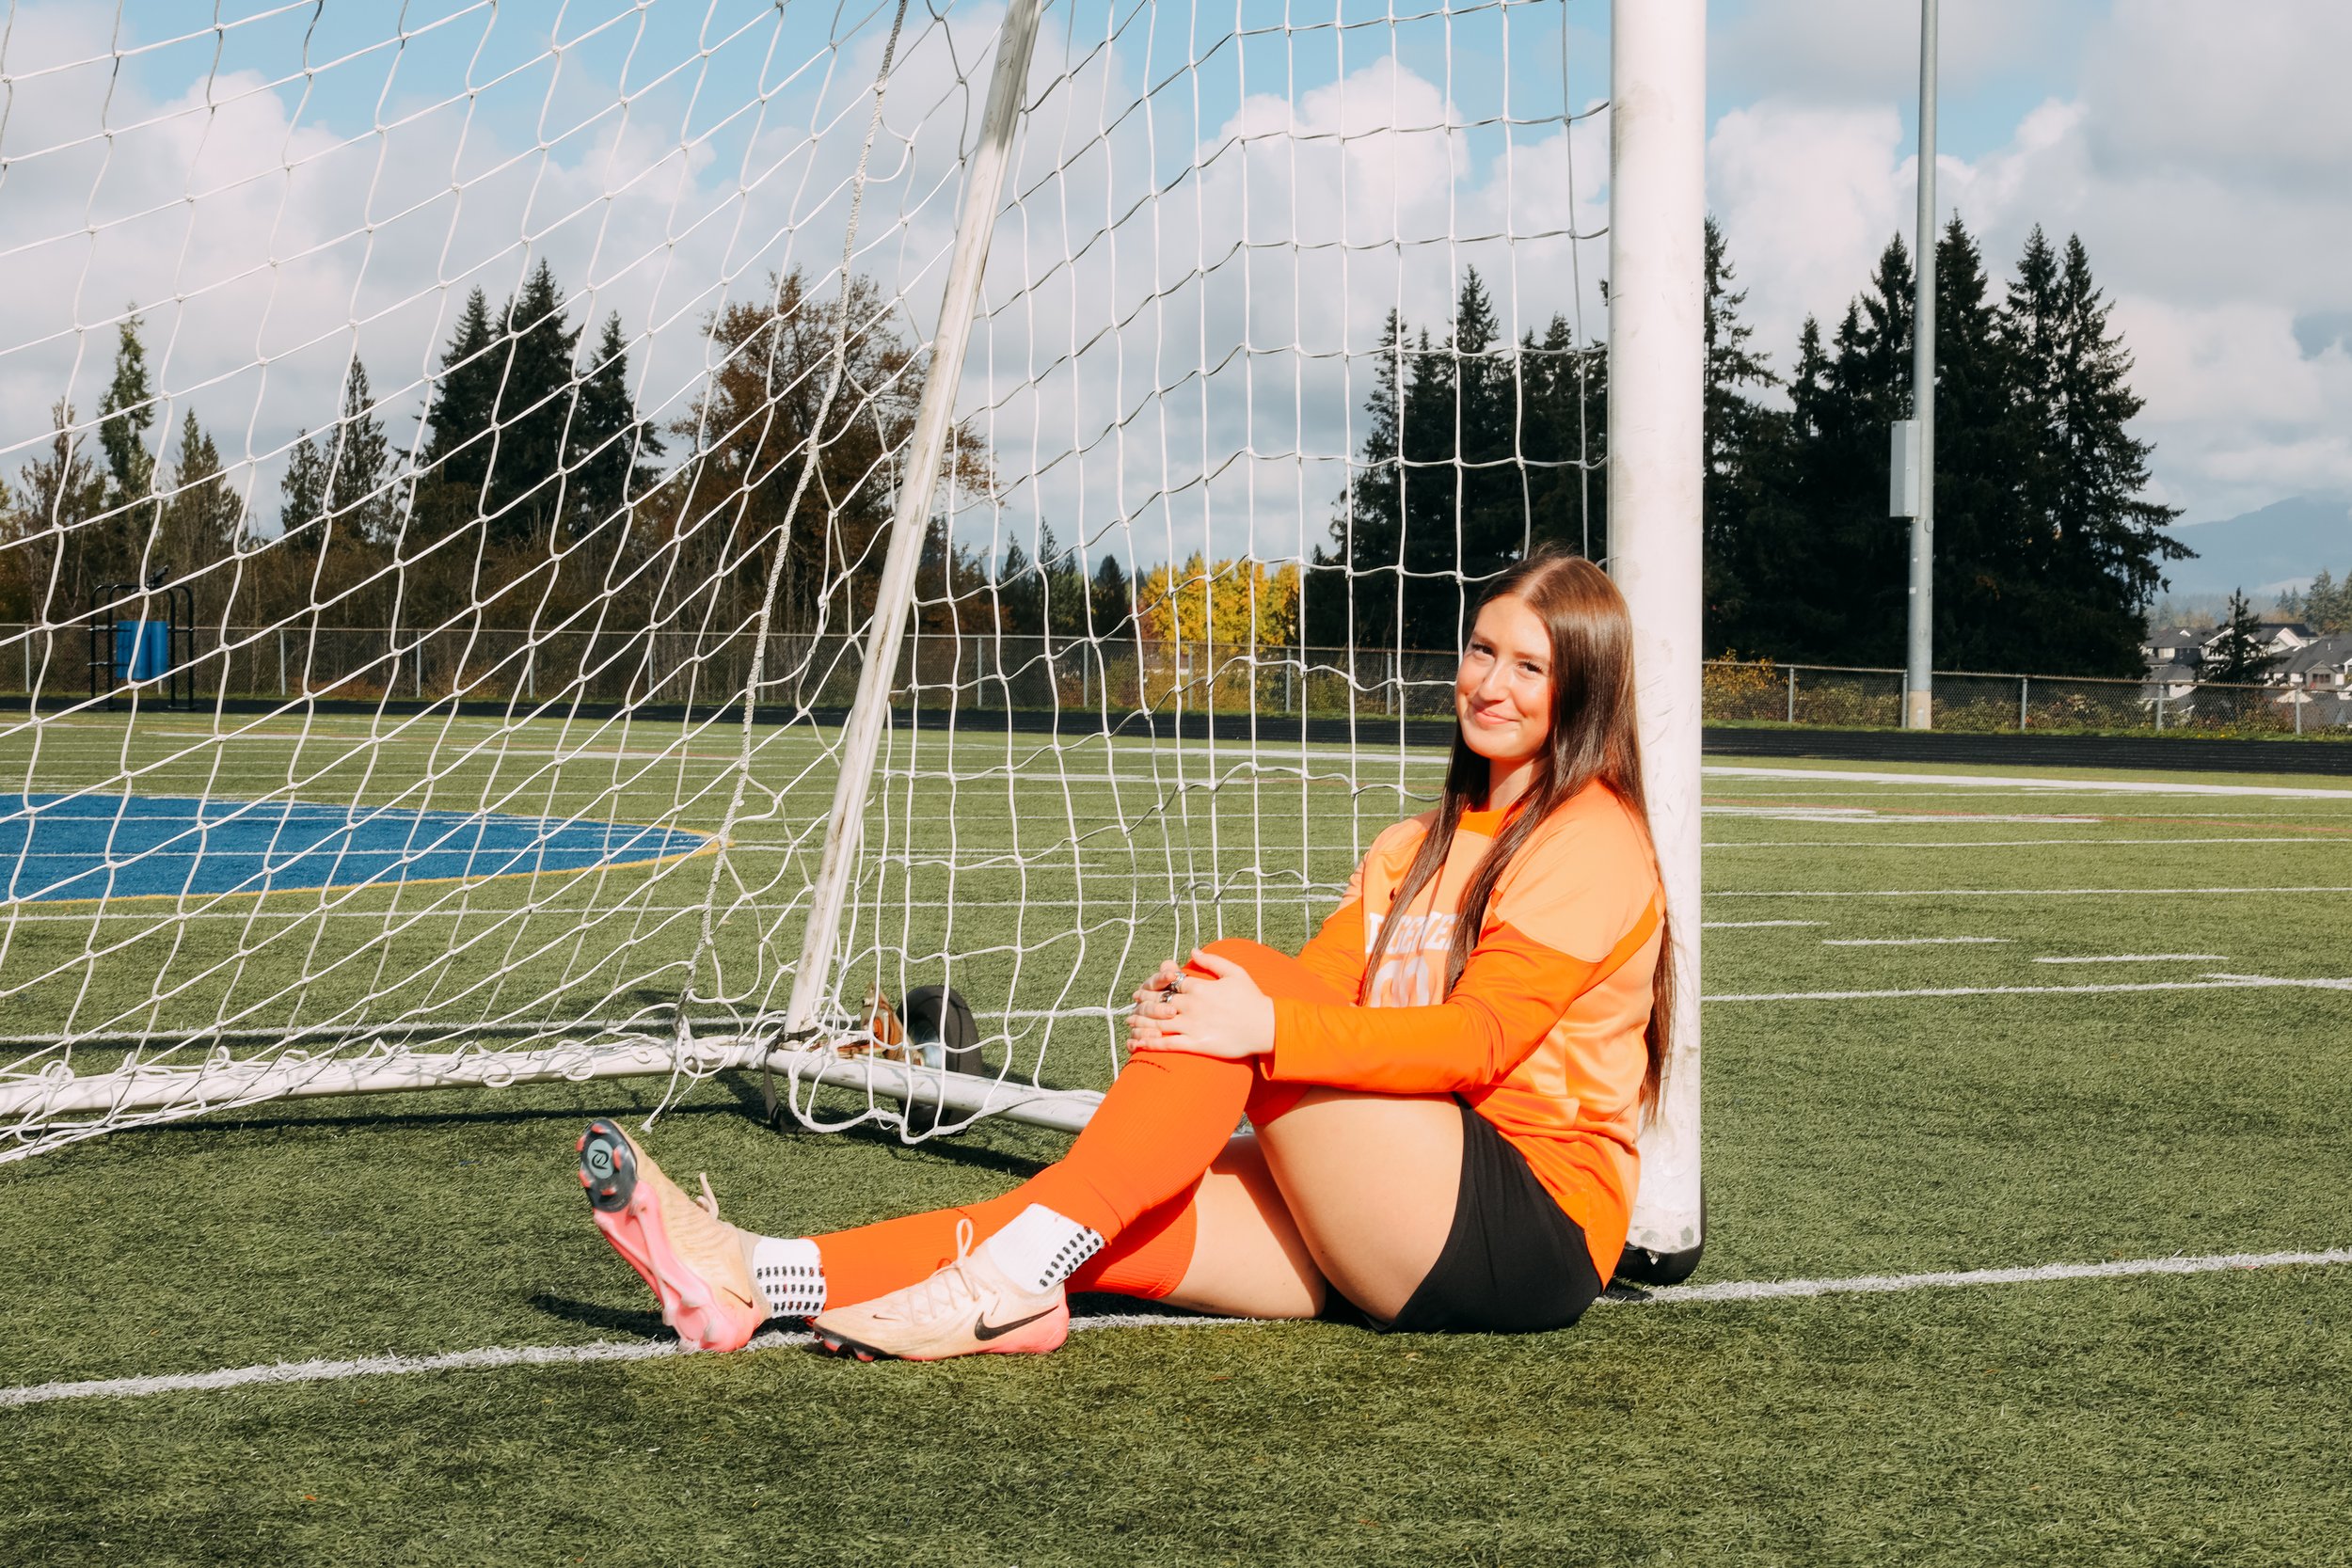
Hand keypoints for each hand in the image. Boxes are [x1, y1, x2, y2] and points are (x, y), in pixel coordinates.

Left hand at [1127, 949, 1274, 1060]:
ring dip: (1140, 1023)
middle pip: (1158, 1003)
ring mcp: (1192, 1025)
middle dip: (1142, 1004)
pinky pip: (1166, 1044)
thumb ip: (1212, 961)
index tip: (1144, 989)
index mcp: (1199, 987)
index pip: (1168, 984)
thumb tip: (1193, 951)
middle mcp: (1192, 1005)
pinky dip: (1148, 1043)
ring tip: (1130, 1023)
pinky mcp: (1195, 1044)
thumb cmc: (1252, 999)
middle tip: (1133, 1006)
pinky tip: (1136, 1044)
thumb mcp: (1235, 972)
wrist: (1266, 1027)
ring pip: (1157, 1023)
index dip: (1153, 986)